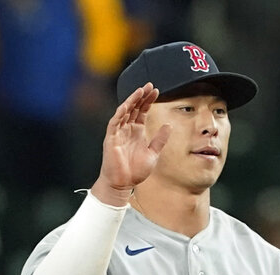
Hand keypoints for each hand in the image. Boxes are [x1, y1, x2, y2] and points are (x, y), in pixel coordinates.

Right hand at [92, 83, 170, 205]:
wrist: (123, 184)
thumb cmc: (136, 171)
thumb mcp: (153, 154)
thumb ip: (160, 139)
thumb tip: (168, 125)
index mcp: (137, 132)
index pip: (142, 111)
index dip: (148, 101)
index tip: (157, 91)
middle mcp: (127, 129)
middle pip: (134, 108)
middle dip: (141, 96)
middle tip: (149, 85)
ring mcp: (118, 132)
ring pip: (124, 112)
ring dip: (131, 101)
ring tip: (140, 90)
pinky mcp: (111, 139)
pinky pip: (114, 123)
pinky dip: (120, 114)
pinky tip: (127, 105)